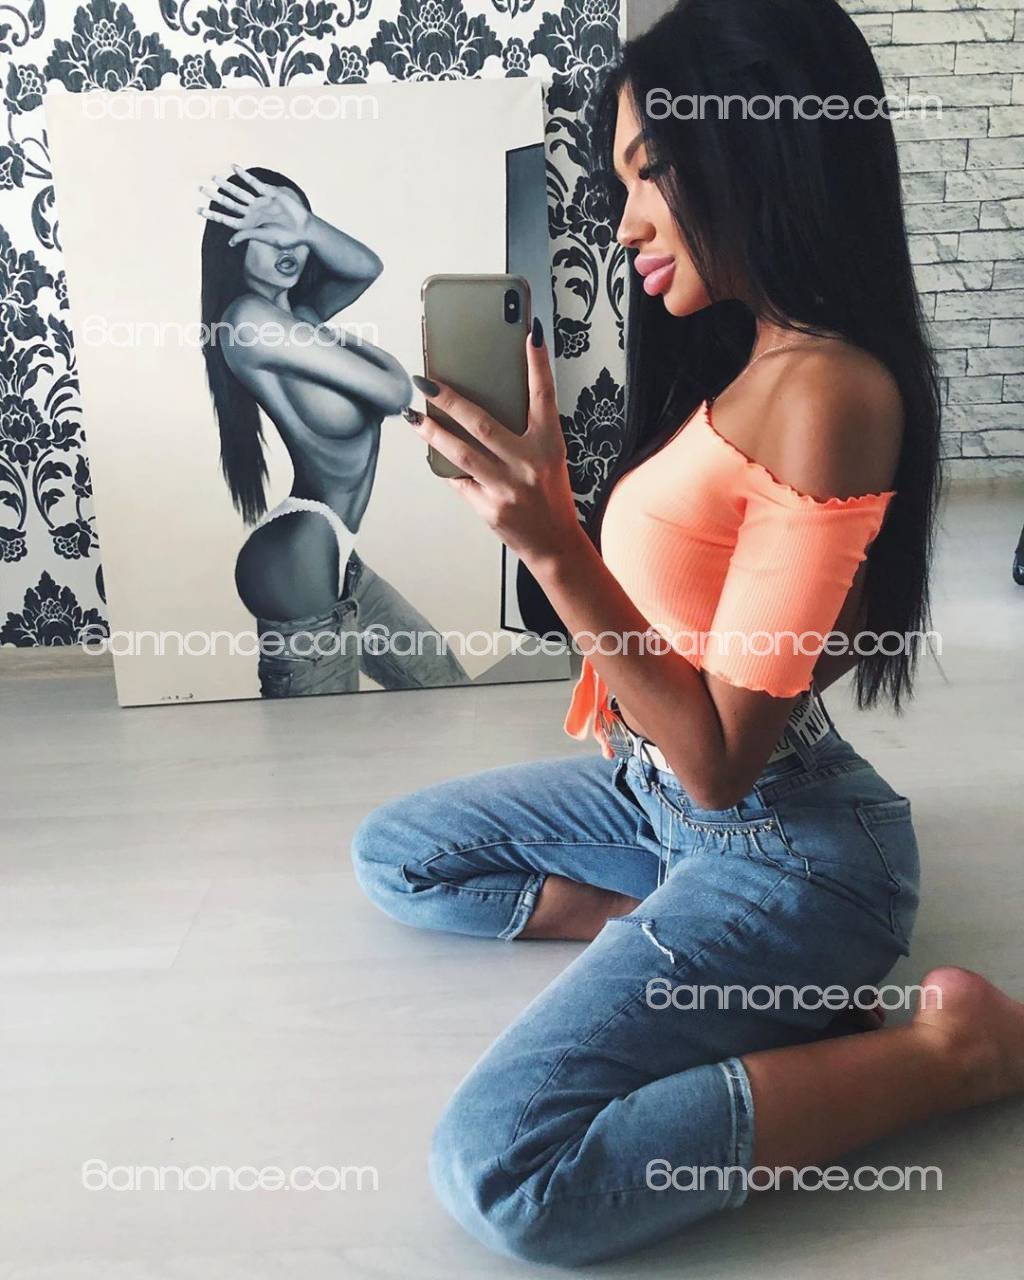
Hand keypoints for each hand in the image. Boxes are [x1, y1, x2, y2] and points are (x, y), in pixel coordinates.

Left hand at [197, 163, 309, 249]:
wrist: (304, 229)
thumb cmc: (287, 237)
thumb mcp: (265, 237)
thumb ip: (247, 235)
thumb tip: (231, 242)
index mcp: (248, 225)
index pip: (226, 219)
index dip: (212, 215)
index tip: (198, 210)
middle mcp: (252, 213)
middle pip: (229, 203)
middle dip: (215, 197)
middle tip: (201, 189)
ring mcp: (259, 203)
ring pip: (239, 192)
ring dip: (227, 185)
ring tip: (214, 178)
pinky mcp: (269, 194)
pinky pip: (254, 183)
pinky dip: (244, 175)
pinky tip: (234, 168)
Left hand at [409, 320, 583, 571]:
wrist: (554, 544)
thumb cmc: (549, 496)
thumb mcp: (548, 458)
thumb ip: (524, 433)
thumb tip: (482, 407)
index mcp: (549, 445)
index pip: (545, 396)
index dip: (538, 364)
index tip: (529, 334)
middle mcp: (529, 464)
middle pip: (482, 423)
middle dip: (450, 399)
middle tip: (426, 381)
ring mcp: (507, 487)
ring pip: (460, 453)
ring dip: (432, 432)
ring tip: (412, 416)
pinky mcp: (489, 507)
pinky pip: (459, 480)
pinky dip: (444, 466)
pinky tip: (431, 452)